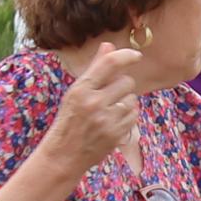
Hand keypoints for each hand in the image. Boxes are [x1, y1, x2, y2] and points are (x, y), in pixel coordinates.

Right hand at [41, 47, 158, 177]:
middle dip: (122, 86)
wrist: (64, 155)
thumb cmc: (69, 120)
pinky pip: (134, 115)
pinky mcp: (116, 134)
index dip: (126, 56)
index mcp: (81, 89)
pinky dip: (127, 115)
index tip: (136, 56)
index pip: (109, 64)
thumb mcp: (75, 92)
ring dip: (125, 102)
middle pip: (126, 81)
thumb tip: (109, 45)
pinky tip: (114, 120)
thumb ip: (95, 68)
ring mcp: (106, 120)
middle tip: (110, 95)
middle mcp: (94, 103)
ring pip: (132, 98)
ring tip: (109, 110)